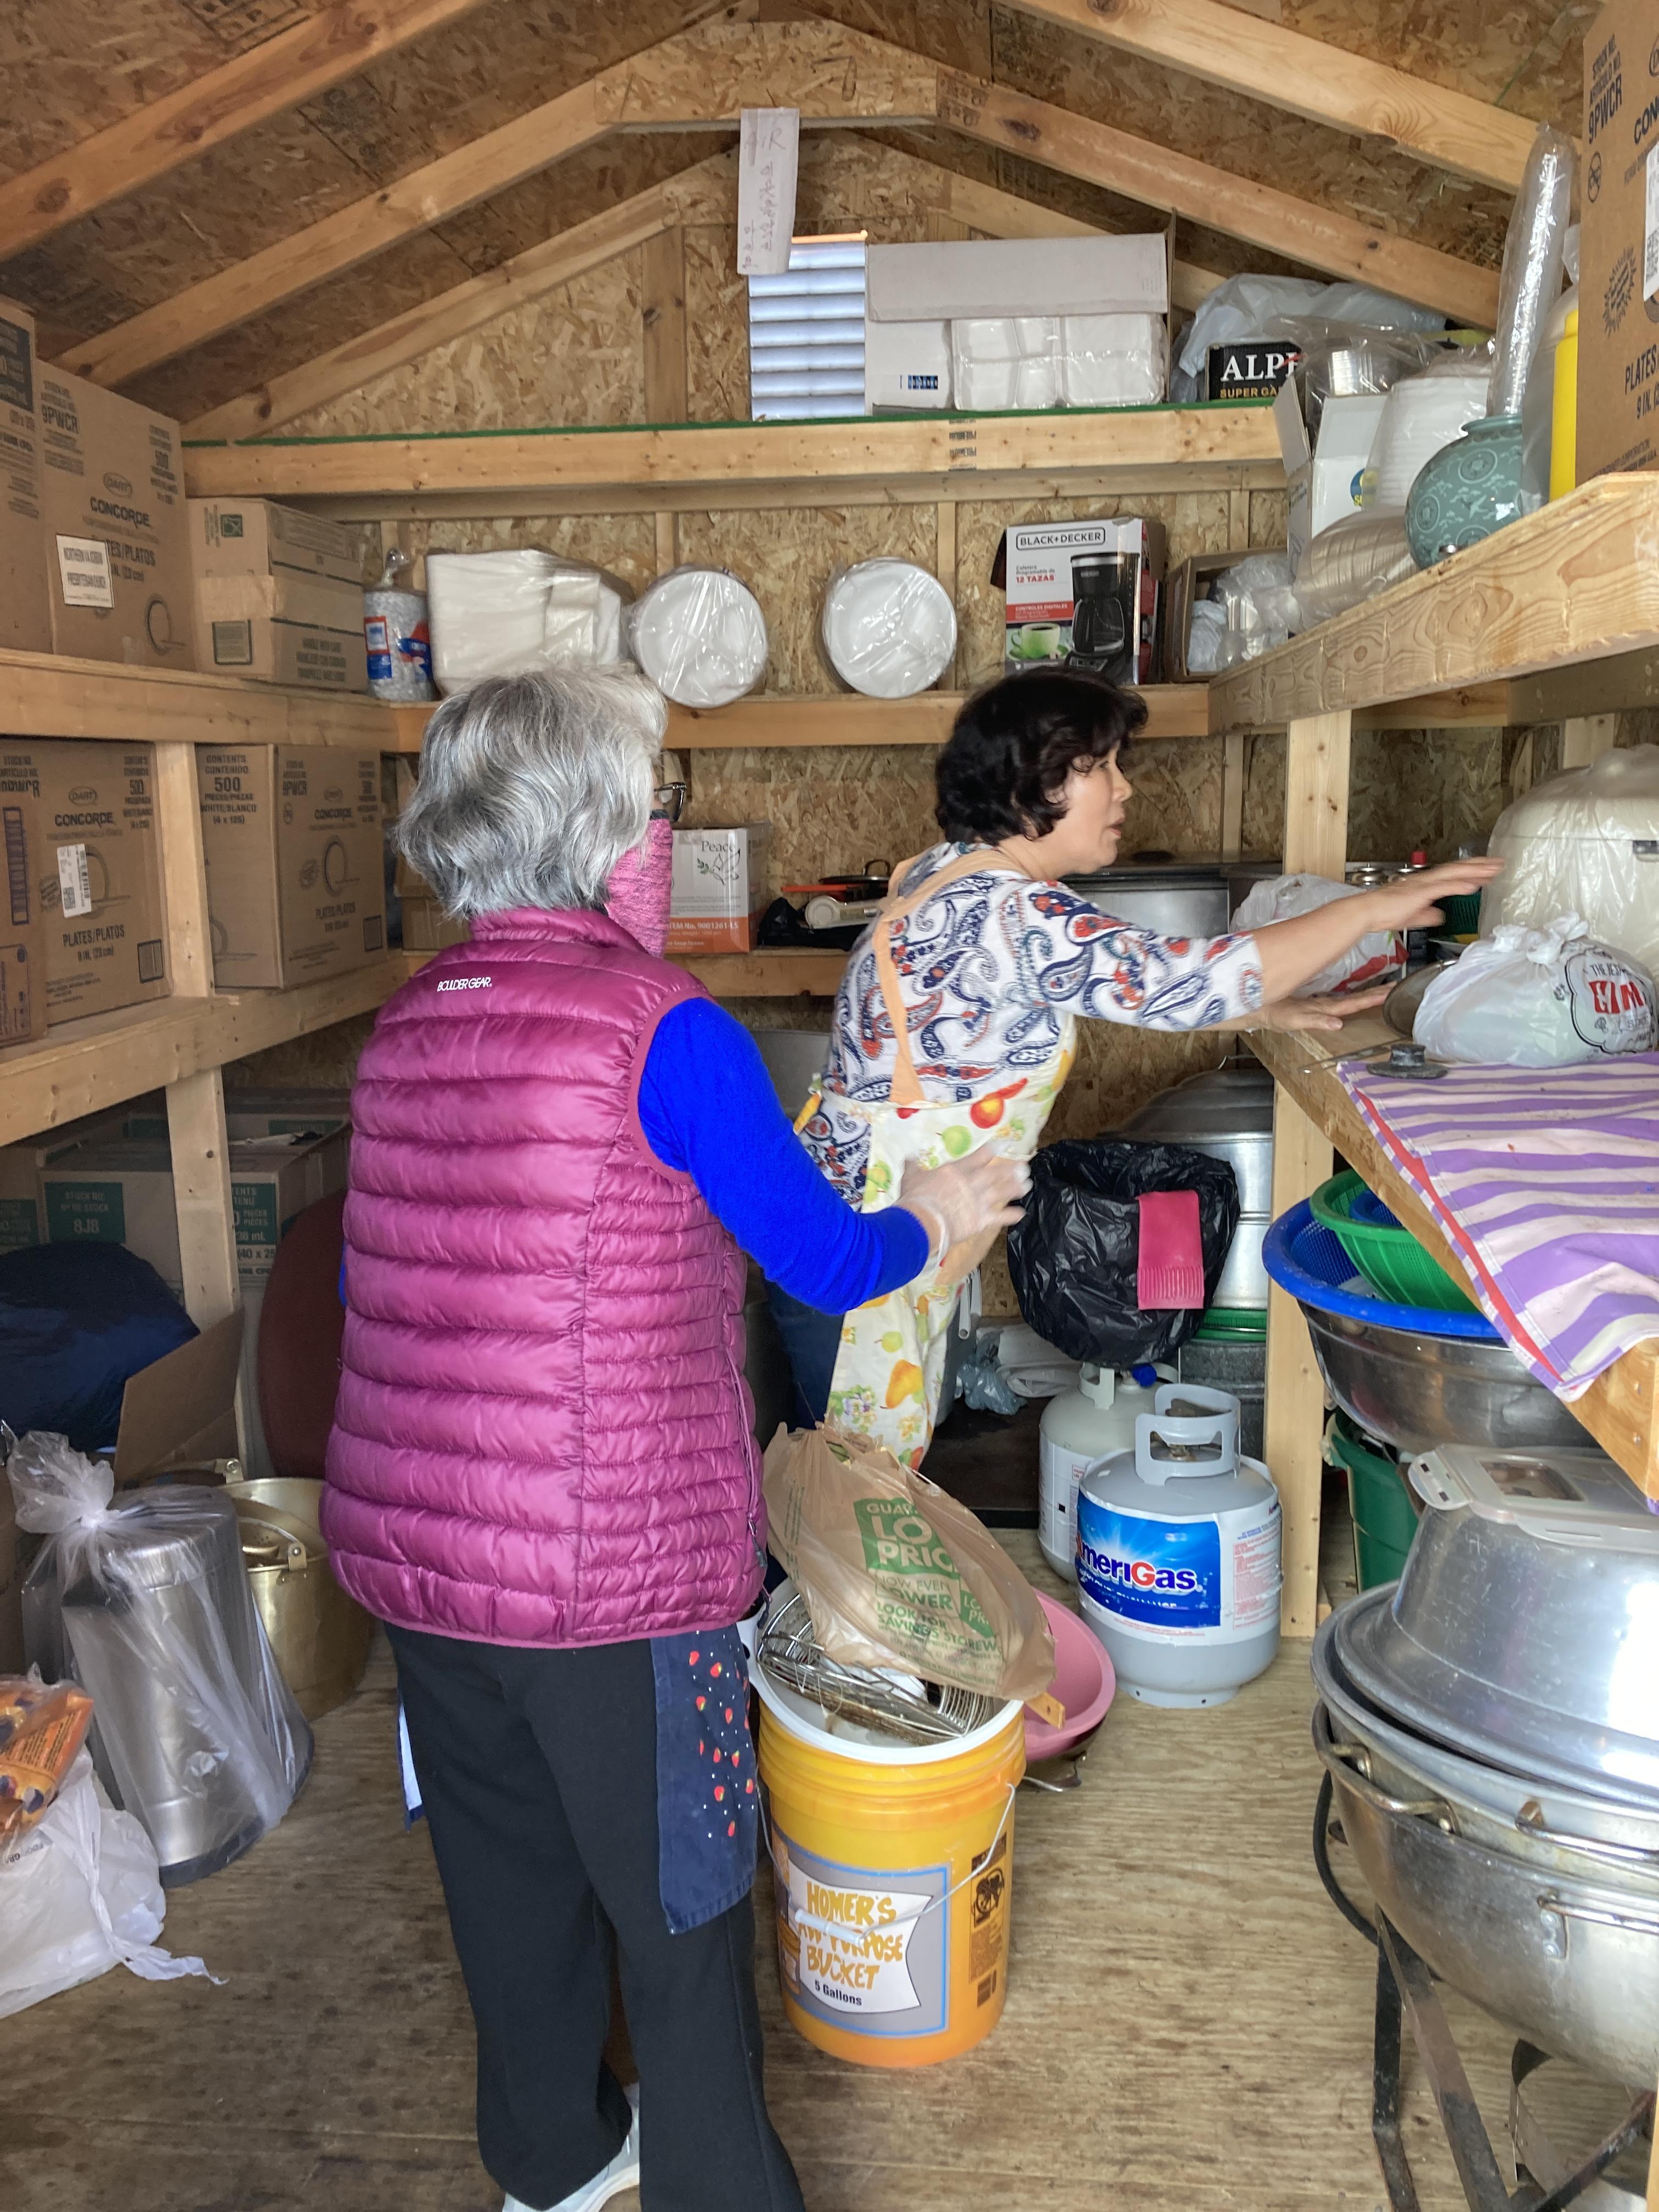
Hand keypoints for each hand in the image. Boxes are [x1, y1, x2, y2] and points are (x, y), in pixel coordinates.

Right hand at [899, 1146, 1029, 1265]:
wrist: (921, 1222)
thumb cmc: (915, 1198)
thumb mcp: (911, 1178)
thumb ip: (913, 1167)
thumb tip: (908, 1157)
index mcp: (957, 1170)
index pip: (979, 1156)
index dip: (992, 1149)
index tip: (1003, 1144)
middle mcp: (973, 1183)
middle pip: (997, 1173)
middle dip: (1012, 1170)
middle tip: (1024, 1167)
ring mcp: (979, 1201)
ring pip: (1002, 1192)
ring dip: (1016, 1188)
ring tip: (1027, 1185)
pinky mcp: (981, 1220)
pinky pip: (1000, 1217)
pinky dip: (1012, 1215)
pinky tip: (1022, 1213)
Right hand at [1252, 985, 1391, 1032]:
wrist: (1256, 1009)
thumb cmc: (1273, 1015)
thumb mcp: (1292, 1019)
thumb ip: (1315, 1022)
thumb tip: (1338, 1025)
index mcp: (1325, 1011)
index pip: (1353, 1004)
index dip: (1371, 999)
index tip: (1390, 992)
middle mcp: (1327, 1007)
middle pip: (1356, 1000)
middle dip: (1376, 994)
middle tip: (1397, 986)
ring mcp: (1322, 1003)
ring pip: (1350, 997)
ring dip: (1368, 992)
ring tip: (1386, 987)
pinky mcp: (1315, 998)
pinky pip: (1338, 994)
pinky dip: (1351, 992)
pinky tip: (1362, 987)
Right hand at [1361, 857, 1502, 934]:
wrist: (1368, 912)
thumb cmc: (1384, 913)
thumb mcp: (1412, 916)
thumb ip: (1427, 914)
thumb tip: (1439, 916)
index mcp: (1425, 884)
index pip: (1453, 874)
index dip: (1472, 871)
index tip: (1488, 870)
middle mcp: (1426, 880)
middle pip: (1458, 869)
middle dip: (1480, 866)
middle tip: (1500, 863)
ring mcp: (1424, 885)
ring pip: (1454, 874)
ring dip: (1475, 871)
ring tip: (1493, 870)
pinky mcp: (1420, 892)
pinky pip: (1443, 887)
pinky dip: (1459, 885)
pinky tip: (1473, 885)